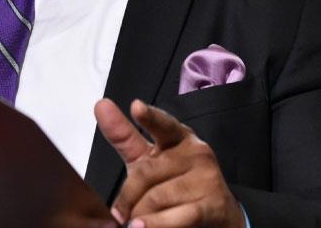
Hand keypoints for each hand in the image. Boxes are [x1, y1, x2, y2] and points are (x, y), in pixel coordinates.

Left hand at [95, 99, 245, 227]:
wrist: (219, 215)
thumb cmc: (176, 183)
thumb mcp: (149, 159)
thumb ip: (125, 137)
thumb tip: (101, 105)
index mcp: (178, 136)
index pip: (163, 124)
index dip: (150, 117)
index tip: (136, 107)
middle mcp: (196, 152)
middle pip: (146, 172)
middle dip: (128, 197)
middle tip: (120, 214)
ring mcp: (206, 178)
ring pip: (157, 198)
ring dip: (140, 215)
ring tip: (136, 223)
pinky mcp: (212, 205)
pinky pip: (176, 217)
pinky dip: (155, 225)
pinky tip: (140, 227)